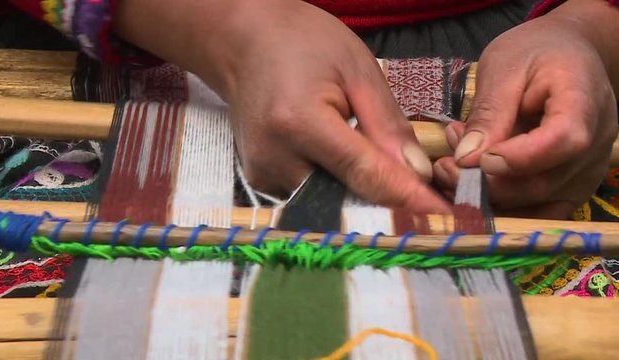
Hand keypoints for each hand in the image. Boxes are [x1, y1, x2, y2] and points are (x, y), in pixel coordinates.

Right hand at [114, 0, 450, 211]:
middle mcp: (274, 157)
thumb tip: (417, 176)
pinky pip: (310, 194)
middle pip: (346, 196)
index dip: (407, 198)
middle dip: (386, 197)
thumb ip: (387, 126)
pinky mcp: (258, 180)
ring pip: (329, 201)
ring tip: (375, 162)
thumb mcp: (357, 70)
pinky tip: (340, 160)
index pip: (363, 173)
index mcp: (299, 122)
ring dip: (359, 191)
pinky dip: (334, 184)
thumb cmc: (302, 43)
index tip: (444, 216)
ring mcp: (261, 173)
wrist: (244, 43)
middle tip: (421, 190)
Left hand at [433, 4, 617, 218]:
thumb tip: (466, 158)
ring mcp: (586, 172)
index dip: (516, 158)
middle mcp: (596, 145)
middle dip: (484, 185)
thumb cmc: (535, 54)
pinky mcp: (571, 188)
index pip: (562, 141)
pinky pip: (537, 211)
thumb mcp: (504, 68)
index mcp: (584, 101)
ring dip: (486, 199)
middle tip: (444, 167)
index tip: (471, 160)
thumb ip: (488, 113)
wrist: (568, 55)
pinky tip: (470, 183)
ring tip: (451, 171)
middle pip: (543, 183)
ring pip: (537, 206)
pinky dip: (500, 207)